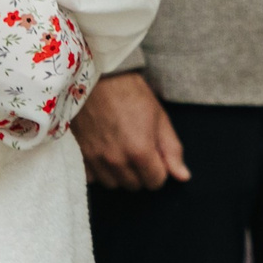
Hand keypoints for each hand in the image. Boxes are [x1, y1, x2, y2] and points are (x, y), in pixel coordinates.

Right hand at [73, 72, 190, 189]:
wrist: (96, 77)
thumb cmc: (131, 93)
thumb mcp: (160, 117)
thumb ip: (172, 150)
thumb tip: (183, 177)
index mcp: (140, 152)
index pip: (156, 182)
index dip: (159, 169)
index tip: (156, 154)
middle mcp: (116, 161)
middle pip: (135, 186)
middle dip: (141, 172)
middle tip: (139, 149)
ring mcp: (95, 160)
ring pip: (113, 184)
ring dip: (121, 173)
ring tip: (122, 150)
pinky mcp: (79, 155)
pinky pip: (93, 178)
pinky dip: (100, 171)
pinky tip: (104, 153)